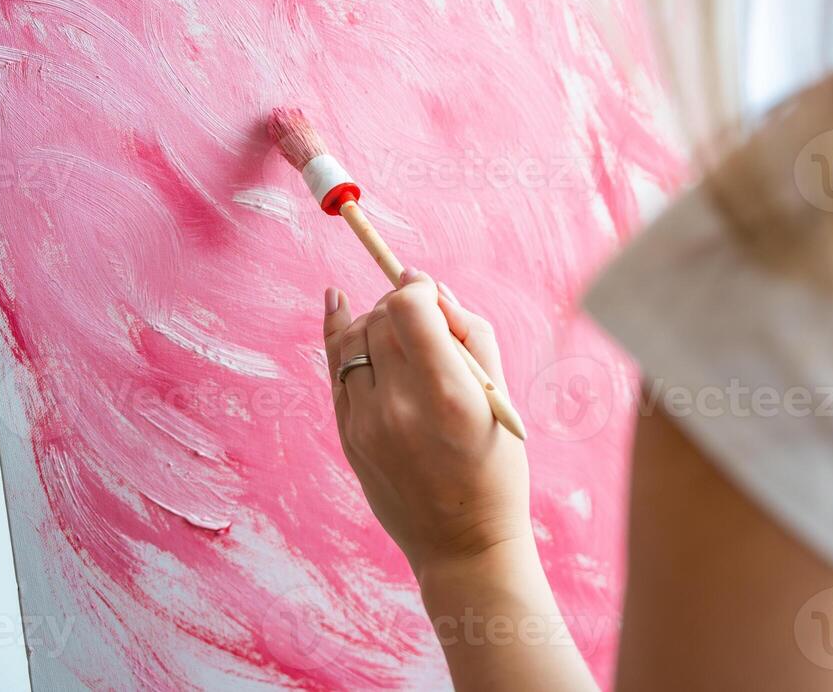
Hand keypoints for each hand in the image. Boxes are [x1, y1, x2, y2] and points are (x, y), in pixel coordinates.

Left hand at [322, 269, 532, 582]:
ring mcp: (366, 423)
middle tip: (422, 314)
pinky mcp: (348, 436)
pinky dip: (337, 334)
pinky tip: (336, 304)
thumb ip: (470, 334)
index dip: (417, 289)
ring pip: (353, 339)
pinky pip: (334, 370)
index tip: (428, 291)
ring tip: (395, 323)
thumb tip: (432, 288)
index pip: (408, 308)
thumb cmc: (495, 468)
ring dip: (373, 319)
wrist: (463, 544)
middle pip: (380, 319)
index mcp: (447, 394)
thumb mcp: (498, 397)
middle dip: (399, 304)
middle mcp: (400, 406)